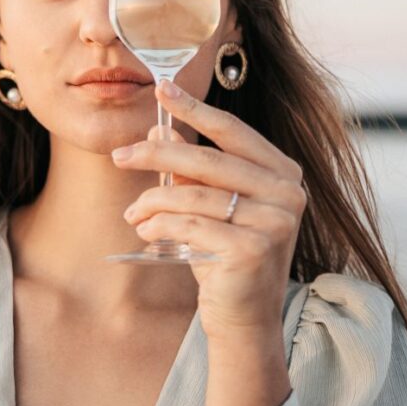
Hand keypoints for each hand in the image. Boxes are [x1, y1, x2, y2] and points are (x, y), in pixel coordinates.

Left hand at [111, 80, 306, 341]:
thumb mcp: (209, 205)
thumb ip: (191, 169)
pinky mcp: (253, 250)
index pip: (232, 131)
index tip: (160, 89)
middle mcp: (287, 193)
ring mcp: (275, 222)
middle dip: (156, 154)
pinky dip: (159, 226)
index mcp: (282, 172)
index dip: (194, 109)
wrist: (243, 317)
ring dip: (151, 201)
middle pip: (207, 160)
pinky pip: (189, 226)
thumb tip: (154, 130)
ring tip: (134, 213)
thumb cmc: (225, 254)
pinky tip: (146, 232)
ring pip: (192, 195)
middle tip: (119, 155)